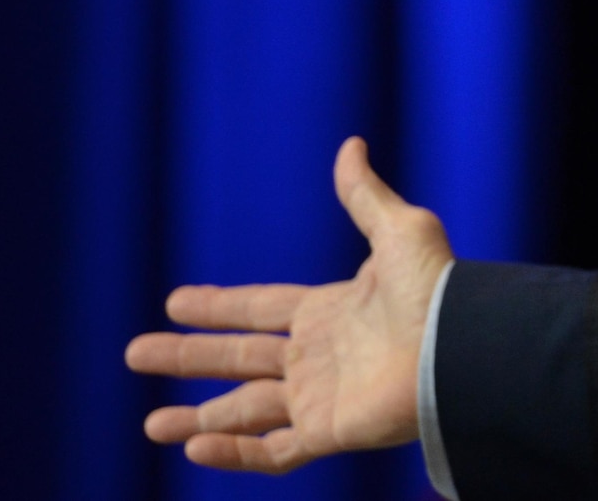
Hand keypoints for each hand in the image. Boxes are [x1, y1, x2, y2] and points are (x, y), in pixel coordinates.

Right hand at [125, 136, 454, 473]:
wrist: (462, 345)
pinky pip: (273, 451)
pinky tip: (195, 446)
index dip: (217, 306)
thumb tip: (351, 144)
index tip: (174, 302)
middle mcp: (319, 356)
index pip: (259, 309)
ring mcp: (322, 397)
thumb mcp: (399, 230)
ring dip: (198, 417)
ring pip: (246, 411)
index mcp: (329, 311)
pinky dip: (234, 453)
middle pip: (238, 359)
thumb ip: (365, 195)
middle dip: (187, 357)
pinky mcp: (330, 432)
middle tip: (135, 353)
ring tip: (151, 424)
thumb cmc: (437, 289)